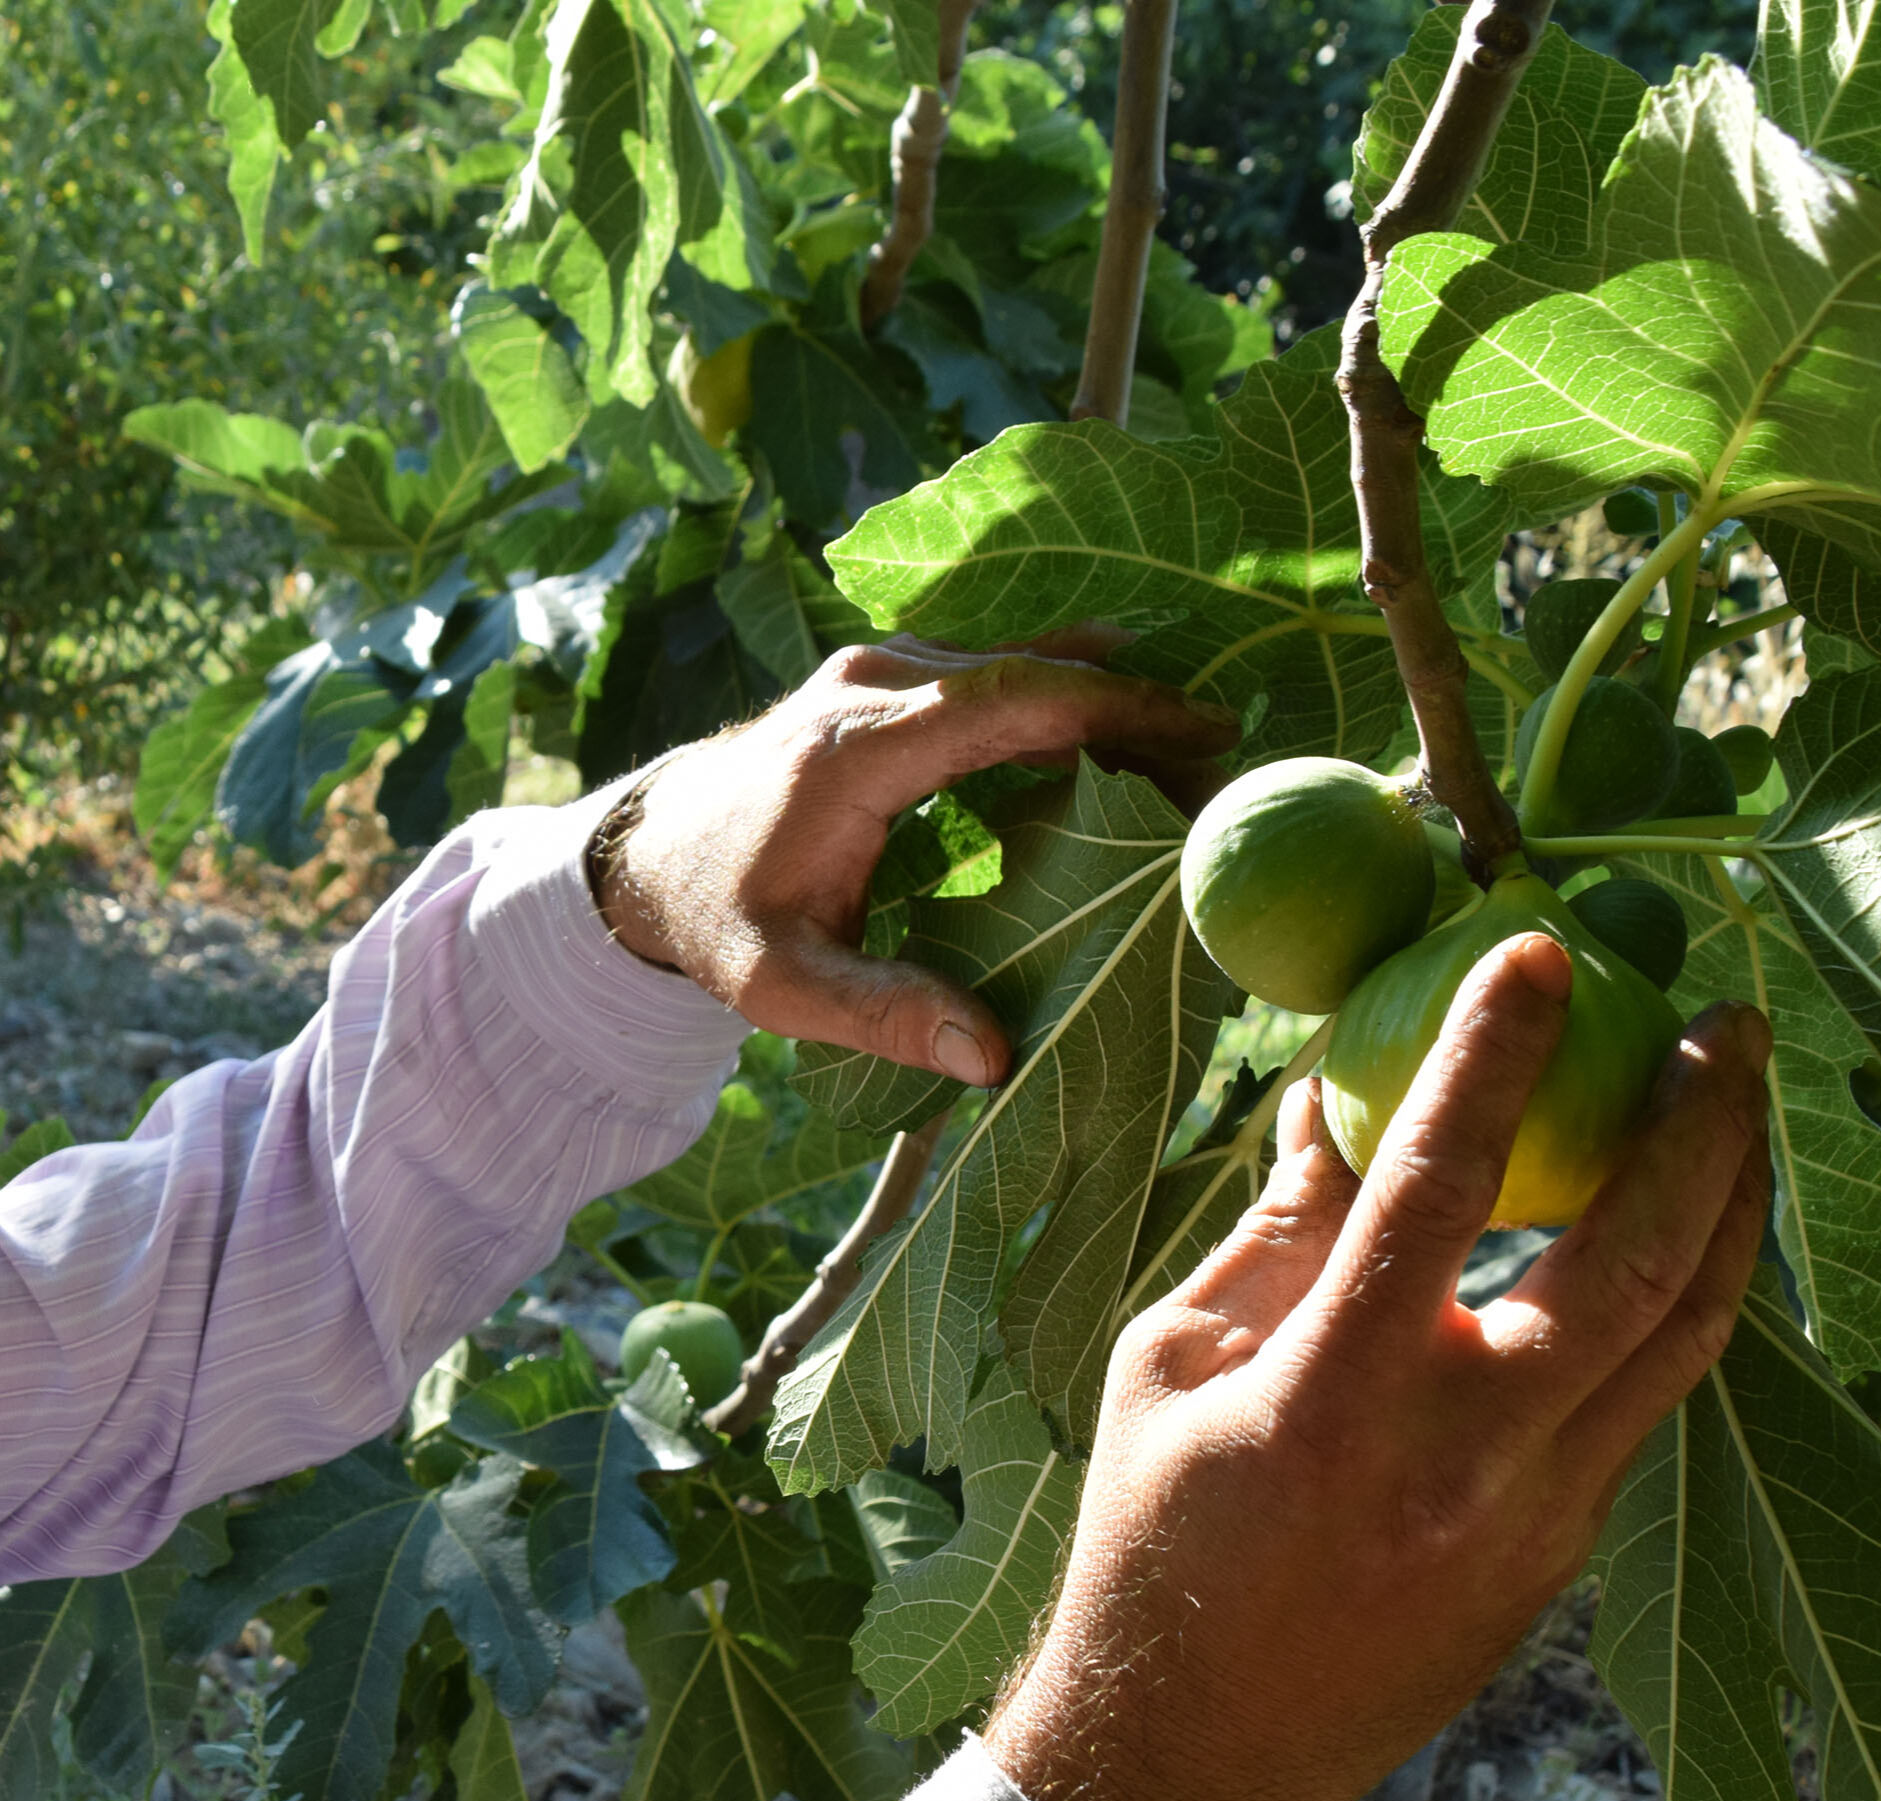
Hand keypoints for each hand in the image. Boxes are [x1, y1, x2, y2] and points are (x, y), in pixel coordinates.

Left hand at [595, 634, 1237, 1084]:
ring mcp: (879, 668)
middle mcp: (871, 684)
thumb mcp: (783, 986)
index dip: (1114, 712)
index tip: (1206, 736)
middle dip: (1140, 708)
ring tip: (1198, 756)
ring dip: (1110, 700)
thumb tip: (990, 1058)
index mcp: (856, 749)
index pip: (1008, 701)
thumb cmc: (720, 922)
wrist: (647, 855)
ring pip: (1021, 662)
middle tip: (1233, 758)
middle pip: (1033, 671)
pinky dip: (1068, 698)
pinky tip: (1130, 738)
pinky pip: (996, 671)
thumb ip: (883, 1015)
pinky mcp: (890, 676)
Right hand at [981, 935, 1774, 1800]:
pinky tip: (1675, 1234)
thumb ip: (1275, 1228)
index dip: (1494, 1054)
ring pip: (1688, 1337)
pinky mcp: (1565, 1556)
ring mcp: (1536, 1519)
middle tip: (1723, 1018)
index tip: (1542, 949)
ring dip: (1732, 1208)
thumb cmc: (1148, 1543)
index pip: (1439, 1188)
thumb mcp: (1168, 1361)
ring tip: (1743, 1107)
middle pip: (1639, 1261)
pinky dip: (1675, 1301)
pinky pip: (1647, 1401)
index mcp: (1336, 1401)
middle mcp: (1465, 1461)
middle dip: (1705, 1123)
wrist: (1190, 1756)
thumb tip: (1336, 1089)